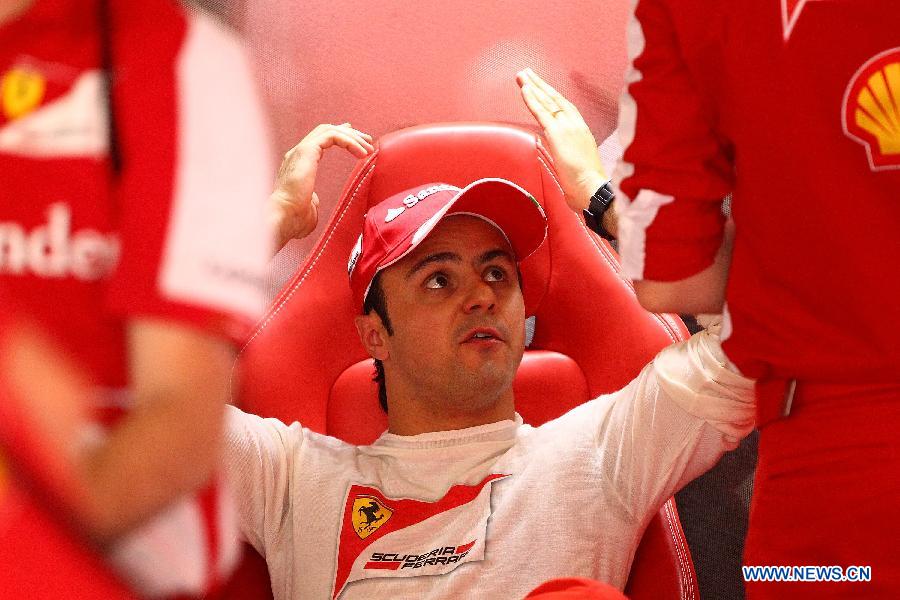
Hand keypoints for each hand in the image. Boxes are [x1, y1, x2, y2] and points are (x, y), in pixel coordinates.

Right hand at [269, 123, 373, 250]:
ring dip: (352, 137)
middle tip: (368, 141)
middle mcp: (298, 153)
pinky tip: (361, 153)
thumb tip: (314, 202)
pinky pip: (332, 136)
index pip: (320, 141)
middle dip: (350, 134)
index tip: (359, 146)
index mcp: (298, 164)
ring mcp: (301, 150)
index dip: (341, 138)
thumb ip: (312, 201)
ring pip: (329, 130)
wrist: (283, 217)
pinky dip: (349, 141)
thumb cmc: (294, 219)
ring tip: (369, 148)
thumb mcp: (308, 208)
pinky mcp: (306, 150)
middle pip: (326, 131)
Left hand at [516, 69, 607, 211]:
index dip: (553, 97)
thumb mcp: (580, 170)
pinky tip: (524, 89)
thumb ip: (570, 167)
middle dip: (541, 85)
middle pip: (556, 99)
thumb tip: (566, 178)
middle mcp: (576, 124)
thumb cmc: (588, 186)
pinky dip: (532, 99)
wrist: (593, 188)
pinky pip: (541, 112)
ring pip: (547, 101)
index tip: (543, 87)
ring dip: (533, 87)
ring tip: (522, 75)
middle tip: (528, 73)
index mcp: (582, 132)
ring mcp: (567, 126)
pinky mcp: (557, 132)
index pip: (566, 108)